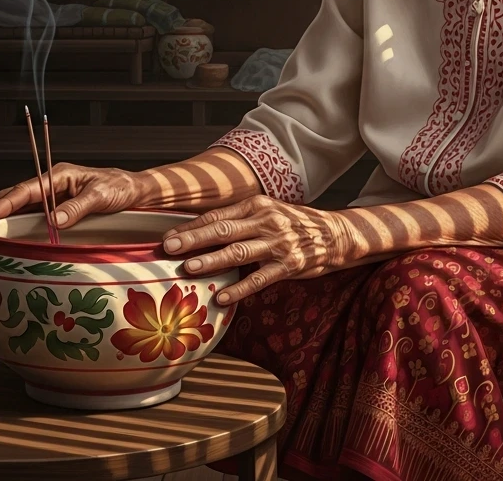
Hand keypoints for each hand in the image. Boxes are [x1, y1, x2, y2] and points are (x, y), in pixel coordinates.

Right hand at [0, 163, 145, 234]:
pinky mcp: (58, 209)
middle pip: (15, 196)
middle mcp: (53, 185)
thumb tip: (54, 220)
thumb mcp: (102, 196)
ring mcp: (54, 197)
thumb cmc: (121, 188)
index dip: (5, 203)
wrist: (136, 192)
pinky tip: (5, 236)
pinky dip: (15, 225)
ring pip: (20, 207)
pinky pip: (32, 216)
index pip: (26, 189)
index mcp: (60, 175)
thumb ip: (78, 207)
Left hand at [163, 195, 351, 305]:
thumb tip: (199, 231)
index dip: (191, 227)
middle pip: (224, 231)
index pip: (217, 216)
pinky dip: (240, 288)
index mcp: (257, 205)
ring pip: (239, 252)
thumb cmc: (293, 224)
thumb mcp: (267, 212)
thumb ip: (238, 220)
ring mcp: (279, 243)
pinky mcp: (290, 265)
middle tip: (170, 248)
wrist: (334, 234)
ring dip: (213, 261)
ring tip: (190, 268)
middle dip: (194, 240)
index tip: (168, 236)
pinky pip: (260, 278)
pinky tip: (223, 298)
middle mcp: (266, 221)